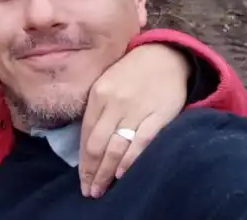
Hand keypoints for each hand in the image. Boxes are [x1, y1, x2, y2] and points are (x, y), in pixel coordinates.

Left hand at [78, 44, 190, 197]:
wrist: (165, 55)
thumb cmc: (131, 72)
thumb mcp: (106, 83)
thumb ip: (97, 110)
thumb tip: (87, 144)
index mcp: (98, 94)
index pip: (86, 134)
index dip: (82, 160)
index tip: (81, 179)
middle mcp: (115, 102)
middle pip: (97, 144)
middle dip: (91, 172)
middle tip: (89, 191)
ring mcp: (137, 109)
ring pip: (116, 147)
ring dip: (106, 171)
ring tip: (102, 189)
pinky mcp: (159, 115)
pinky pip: (142, 141)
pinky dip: (130, 159)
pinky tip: (122, 173)